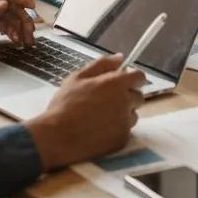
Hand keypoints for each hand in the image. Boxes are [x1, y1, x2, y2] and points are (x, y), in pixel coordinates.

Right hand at [26, 54, 145, 169]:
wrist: (57, 137)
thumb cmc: (65, 104)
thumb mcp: (78, 77)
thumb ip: (102, 64)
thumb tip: (120, 57)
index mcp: (116, 83)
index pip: (140, 77)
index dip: (132, 79)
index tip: (123, 82)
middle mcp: (126, 102)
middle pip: (138, 97)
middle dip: (128, 97)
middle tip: (108, 101)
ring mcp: (125, 122)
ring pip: (132, 115)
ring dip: (123, 114)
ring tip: (101, 118)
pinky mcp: (122, 139)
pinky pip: (125, 131)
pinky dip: (117, 130)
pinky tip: (100, 130)